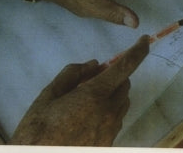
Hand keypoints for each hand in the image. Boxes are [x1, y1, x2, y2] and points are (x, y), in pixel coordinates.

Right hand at [9, 35, 149, 145]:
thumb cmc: (37, 129)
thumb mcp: (49, 95)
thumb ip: (73, 74)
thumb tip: (94, 64)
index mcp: (95, 95)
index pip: (126, 66)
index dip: (138, 50)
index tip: (145, 40)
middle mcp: (108, 113)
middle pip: (125, 85)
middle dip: (114, 77)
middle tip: (93, 80)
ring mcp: (110, 131)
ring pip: (122, 104)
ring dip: (112, 96)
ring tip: (86, 102)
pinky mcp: (107, 144)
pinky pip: (116, 122)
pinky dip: (108, 113)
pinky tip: (86, 119)